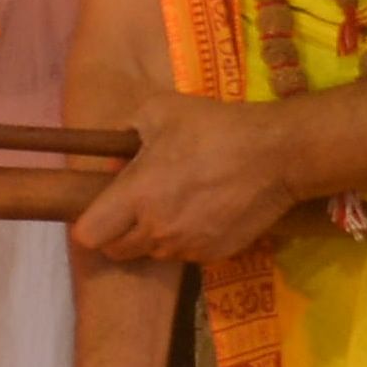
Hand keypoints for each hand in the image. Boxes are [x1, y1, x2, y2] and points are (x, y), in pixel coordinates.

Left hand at [67, 88, 309, 261]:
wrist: (278, 154)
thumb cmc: (215, 127)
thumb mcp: (159, 111)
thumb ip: (125, 134)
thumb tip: (112, 157)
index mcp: (137, 196)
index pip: (88, 236)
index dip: (89, 223)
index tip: (99, 207)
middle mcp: (157, 229)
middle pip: (116, 251)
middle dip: (116, 233)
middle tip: (132, 207)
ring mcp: (187, 245)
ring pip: (151, 254)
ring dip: (151, 237)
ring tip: (171, 206)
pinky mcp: (215, 254)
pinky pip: (185, 254)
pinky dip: (183, 240)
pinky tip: (199, 213)